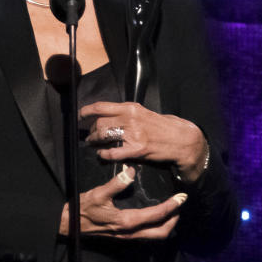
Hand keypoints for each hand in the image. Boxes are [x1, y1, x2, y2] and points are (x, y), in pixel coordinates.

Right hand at [59, 166, 186, 239]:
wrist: (69, 225)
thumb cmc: (83, 210)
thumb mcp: (98, 194)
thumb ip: (115, 183)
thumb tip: (130, 172)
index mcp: (127, 221)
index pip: (157, 215)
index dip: (172, 206)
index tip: (182, 196)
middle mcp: (130, 232)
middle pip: (162, 232)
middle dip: (174, 220)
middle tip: (179, 205)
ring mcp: (127, 237)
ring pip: (155, 236)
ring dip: (166, 225)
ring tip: (171, 211)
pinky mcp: (123, 237)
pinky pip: (146, 235)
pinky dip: (156, 227)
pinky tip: (154, 217)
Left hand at [80, 101, 208, 181]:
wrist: (181, 139)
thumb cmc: (162, 126)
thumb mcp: (143, 113)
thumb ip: (126, 113)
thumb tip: (107, 114)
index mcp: (130, 107)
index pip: (101, 106)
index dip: (86, 111)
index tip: (80, 115)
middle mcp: (130, 118)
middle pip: (99, 122)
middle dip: (90, 129)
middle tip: (88, 134)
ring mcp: (133, 134)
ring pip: (103, 136)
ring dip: (94, 140)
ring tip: (92, 143)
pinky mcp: (137, 150)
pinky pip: (112, 153)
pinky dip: (104, 154)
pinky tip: (102, 155)